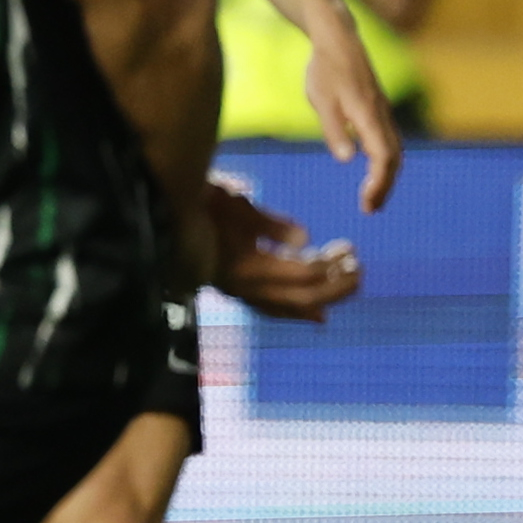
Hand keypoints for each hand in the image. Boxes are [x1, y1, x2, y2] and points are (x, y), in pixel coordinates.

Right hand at [205, 176, 360, 321]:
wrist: (163, 220)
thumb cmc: (200, 205)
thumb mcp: (236, 206)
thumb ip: (270, 225)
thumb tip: (304, 239)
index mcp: (247, 267)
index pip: (300, 274)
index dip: (329, 267)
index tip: (351, 251)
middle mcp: (244, 288)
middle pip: (300, 297)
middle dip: (334, 288)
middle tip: (359, 273)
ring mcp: (240, 293)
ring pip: (288, 307)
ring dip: (320, 300)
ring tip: (346, 288)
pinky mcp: (237, 291)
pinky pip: (272, 309)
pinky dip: (298, 312)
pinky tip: (318, 316)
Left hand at [296, 12, 403, 211]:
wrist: (338, 38)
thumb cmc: (326, 68)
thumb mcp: (321, 100)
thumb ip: (333, 129)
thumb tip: (346, 159)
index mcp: (368, 115)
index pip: (383, 157)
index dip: (379, 183)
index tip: (366, 203)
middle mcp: (381, 115)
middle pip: (394, 158)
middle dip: (384, 186)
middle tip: (370, 209)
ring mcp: (382, 112)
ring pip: (394, 150)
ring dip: (385, 176)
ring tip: (371, 198)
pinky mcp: (377, 109)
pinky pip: (388, 140)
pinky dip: (384, 161)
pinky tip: (372, 171)